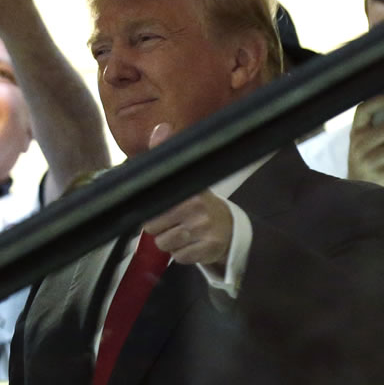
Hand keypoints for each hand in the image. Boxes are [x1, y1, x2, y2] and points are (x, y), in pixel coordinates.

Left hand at [140, 123, 233, 265]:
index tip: (161, 209)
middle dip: (158, 228)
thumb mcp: (187, 178)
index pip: (153, 205)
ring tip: (183, 233)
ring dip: (169, 242)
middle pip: (152, 228)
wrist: (231, 228)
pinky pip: (178, 257)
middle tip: (174, 222)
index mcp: (189, 192)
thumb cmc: (200, 203)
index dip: (152, 210)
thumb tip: (160, 127)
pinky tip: (192, 244)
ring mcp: (203, 232)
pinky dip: (182, 254)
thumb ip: (168, 153)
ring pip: (164, 244)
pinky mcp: (207, 250)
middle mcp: (197, 210)